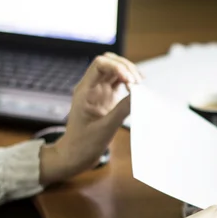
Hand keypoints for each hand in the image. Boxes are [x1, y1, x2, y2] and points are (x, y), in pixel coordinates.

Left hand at [39, 52, 142, 184]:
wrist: (76, 155)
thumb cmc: (84, 144)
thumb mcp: (105, 128)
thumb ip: (122, 110)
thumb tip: (139, 94)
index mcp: (85, 91)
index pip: (100, 64)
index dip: (117, 67)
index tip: (130, 81)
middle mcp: (92, 87)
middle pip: (109, 62)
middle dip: (126, 68)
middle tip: (139, 83)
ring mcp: (100, 92)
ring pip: (116, 71)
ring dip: (130, 73)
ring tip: (141, 85)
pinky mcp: (107, 98)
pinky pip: (120, 83)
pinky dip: (130, 83)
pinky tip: (138, 89)